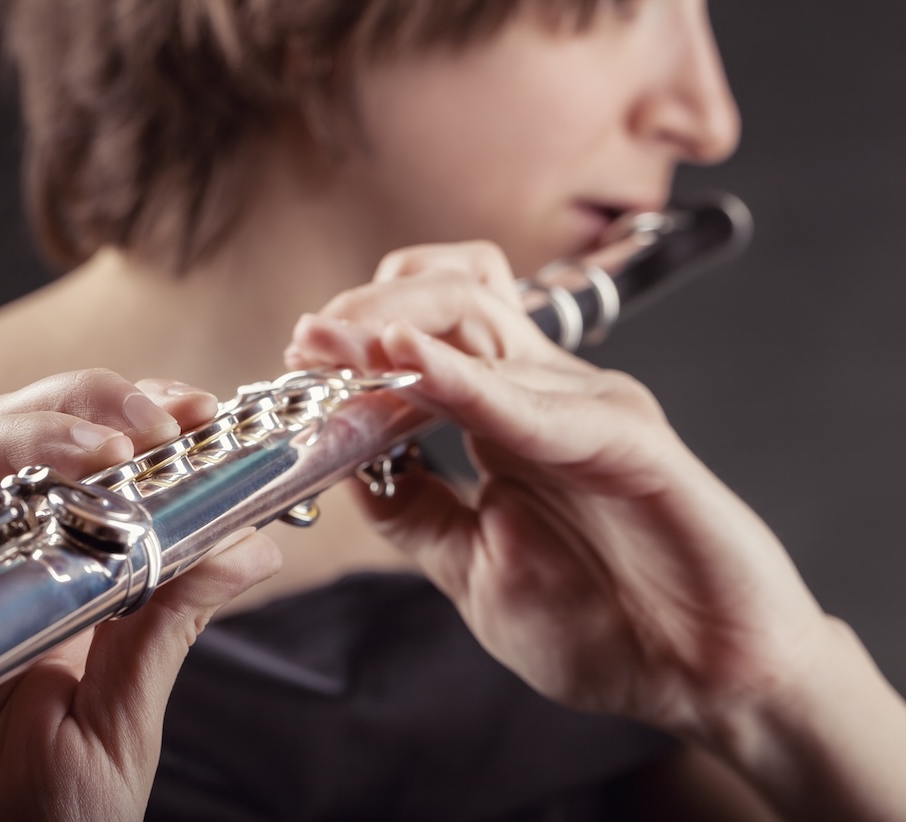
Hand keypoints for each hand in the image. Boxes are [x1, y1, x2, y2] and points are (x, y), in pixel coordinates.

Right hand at [0, 370, 281, 821]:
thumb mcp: (119, 722)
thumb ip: (170, 628)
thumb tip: (253, 547)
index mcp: (45, 583)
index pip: (74, 464)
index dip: (127, 419)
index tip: (193, 410)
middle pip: (6, 439)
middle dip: (81, 405)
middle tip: (154, 423)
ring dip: (25, 442)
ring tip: (104, 456)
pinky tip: (11, 544)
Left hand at [284, 242, 827, 737]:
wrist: (704, 681)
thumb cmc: (603, 626)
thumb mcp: (473, 568)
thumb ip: (416, 511)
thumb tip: (346, 467)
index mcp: (511, 419)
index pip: (435, 334)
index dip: (363, 333)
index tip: (299, 352)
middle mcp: (549, 396)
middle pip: (457, 301)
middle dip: (372, 309)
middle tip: (311, 336)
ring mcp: (593, 410)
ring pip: (490, 329)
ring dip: (403, 331)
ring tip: (339, 344)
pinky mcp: (636, 445)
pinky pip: (540, 405)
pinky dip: (471, 384)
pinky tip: (413, 371)